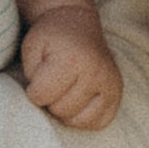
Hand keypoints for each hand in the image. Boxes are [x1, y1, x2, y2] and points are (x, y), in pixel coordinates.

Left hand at [21, 9, 123, 129]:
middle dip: (50, 100)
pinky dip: (85, 117)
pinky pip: (98, 123)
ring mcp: (110, 84)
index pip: (41, 96)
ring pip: (79, 120)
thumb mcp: (31, 47)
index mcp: (71, 60)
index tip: (38, 76)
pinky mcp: (118, 93)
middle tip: (53, 82)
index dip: (33, 89)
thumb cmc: (51, 38)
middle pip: (60, 110)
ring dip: (66, 110)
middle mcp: (96, 73)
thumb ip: (30, 74)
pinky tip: (79, 100)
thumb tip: (40, 101)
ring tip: (65, 91)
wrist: (78, 24)